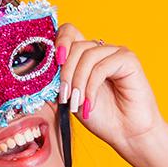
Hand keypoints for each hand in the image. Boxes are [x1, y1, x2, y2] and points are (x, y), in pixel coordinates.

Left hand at [54, 22, 164, 154]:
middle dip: (65, 73)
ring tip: (77, 104)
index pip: (69, 32)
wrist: (127, 134)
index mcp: (86, 56)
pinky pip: (101, 66)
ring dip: (78, 82)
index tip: (52, 64)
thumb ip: (57, 82)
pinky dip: (91, 87)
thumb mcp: (71, 99)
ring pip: (87, 55)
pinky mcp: (128, 59)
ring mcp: (116, 53)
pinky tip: (90, 104)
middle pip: (75, 45)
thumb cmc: (103, 118)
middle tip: (65, 97)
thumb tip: (39, 71)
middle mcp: (101, 50)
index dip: (58, 42)